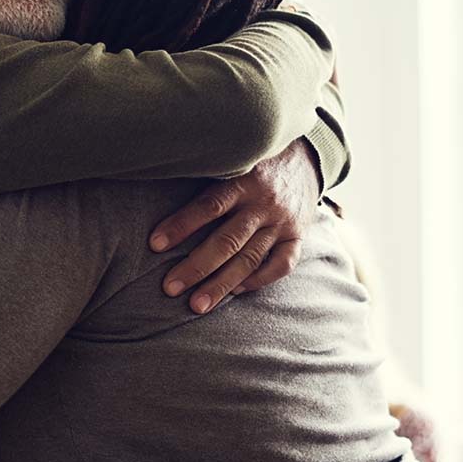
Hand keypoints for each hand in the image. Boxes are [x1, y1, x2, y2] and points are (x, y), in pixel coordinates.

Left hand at [149, 139, 318, 313]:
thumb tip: (156, 181)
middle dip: (197, 267)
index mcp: (243, 179)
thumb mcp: (231, 156)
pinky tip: (235, 292)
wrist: (307, 156)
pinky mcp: (297, 236)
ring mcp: (283, 222)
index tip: (155, 245)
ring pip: (250, 258)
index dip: (181, 225)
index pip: (209, 206)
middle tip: (170, 288)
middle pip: (228, 241)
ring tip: (197, 305)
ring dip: (222, 284)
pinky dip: (258, 280)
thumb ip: (205, 172)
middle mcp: (264, 203)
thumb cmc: (252, 159)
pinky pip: (282, 265)